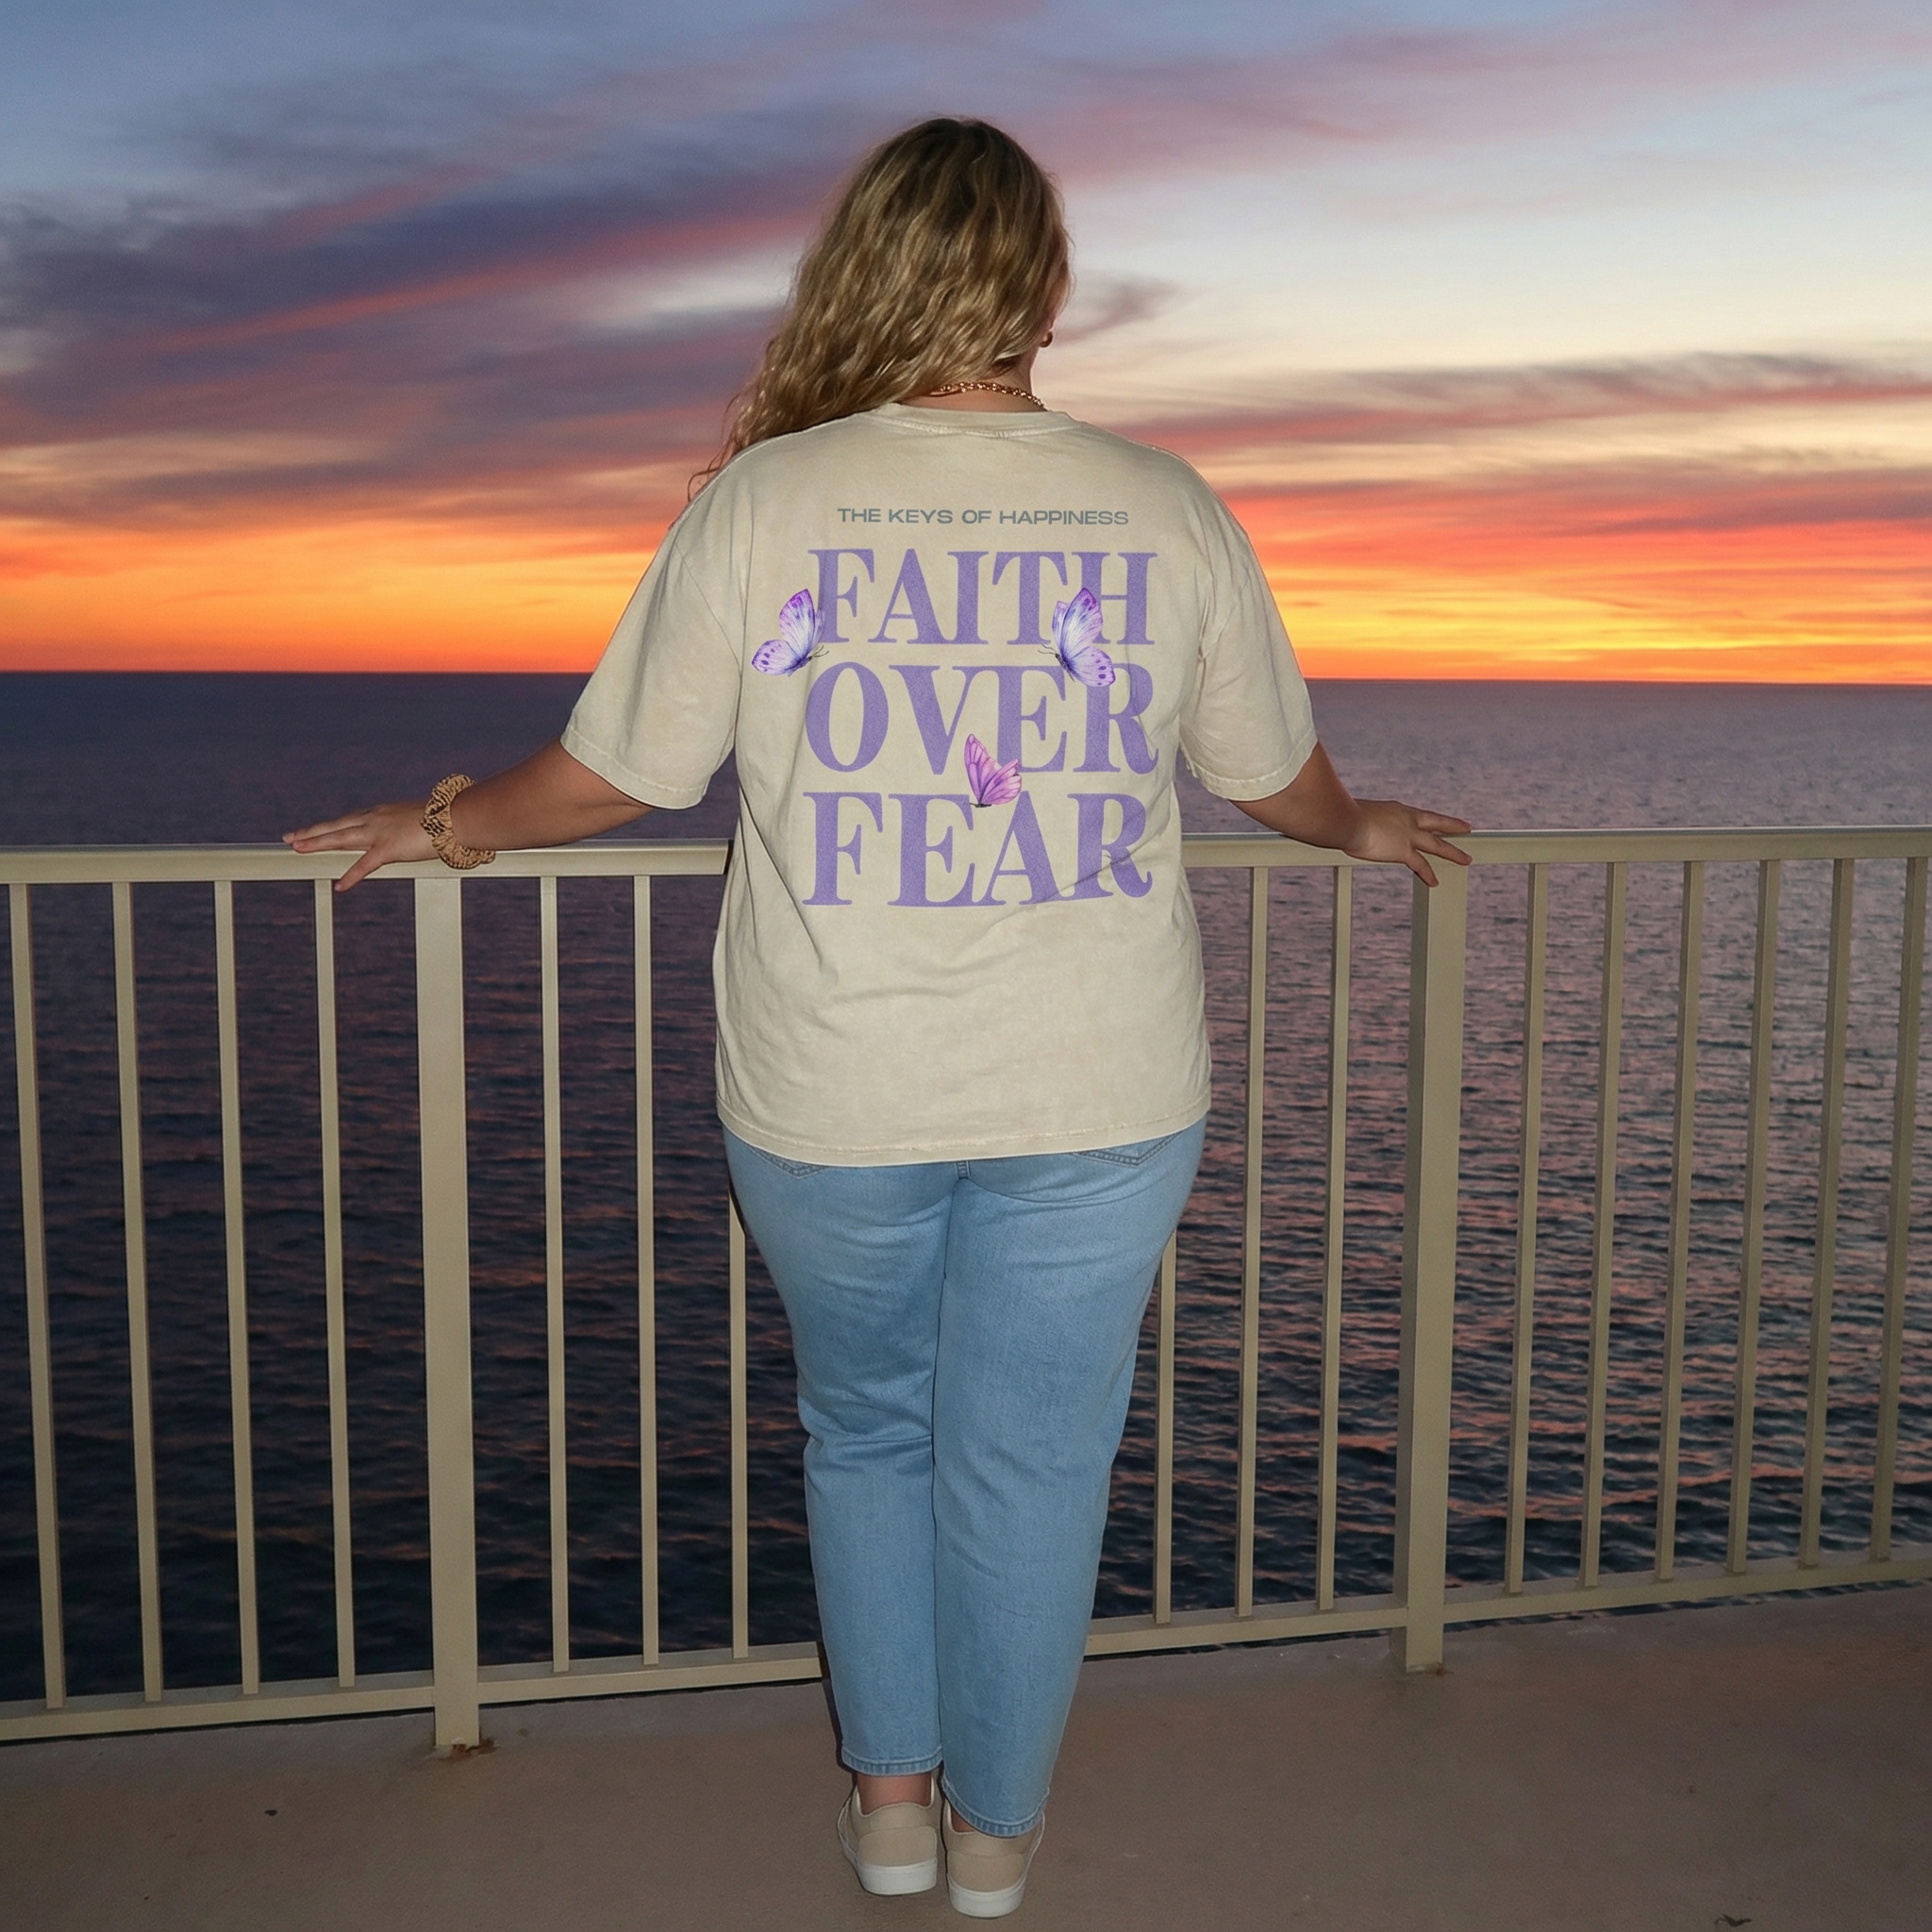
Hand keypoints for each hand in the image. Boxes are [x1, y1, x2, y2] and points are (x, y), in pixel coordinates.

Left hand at [284, 800, 434, 891]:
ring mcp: (380, 833)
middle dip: (311, 832)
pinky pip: (365, 865)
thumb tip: (414, 836)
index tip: (317, 829)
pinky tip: (340, 886)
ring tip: (298, 848)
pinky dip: (351, 876)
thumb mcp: (420, 822)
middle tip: (291, 837)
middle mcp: (376, 819)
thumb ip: (410, 830)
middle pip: (336, 826)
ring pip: (340, 838)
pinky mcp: (389, 849)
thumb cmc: (446, 819)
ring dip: (317, 843)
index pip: (350, 820)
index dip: (330, 826)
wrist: (457, 817)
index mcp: (383, 812)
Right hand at [1342, 800, 1472, 886]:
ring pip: (1438, 845)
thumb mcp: (1354, 814)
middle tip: (1466, 828)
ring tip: (1466, 859)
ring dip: (1453, 852)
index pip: (1416, 815)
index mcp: (1396, 809)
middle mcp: (1407, 819)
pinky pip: (1420, 865)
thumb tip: (1345, 824)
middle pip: (1437, 823)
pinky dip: (1428, 874)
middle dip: (1453, 826)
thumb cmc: (1342, 815)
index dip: (1426, 819)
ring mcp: (1408, 835)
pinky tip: (1434, 882)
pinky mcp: (1404, 852)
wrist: (1345, 820)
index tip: (1432, 820)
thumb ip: (1357, 820)